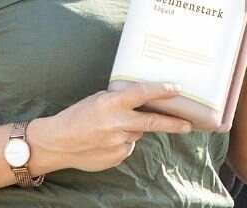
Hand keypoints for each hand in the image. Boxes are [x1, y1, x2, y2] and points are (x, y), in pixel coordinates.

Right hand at [29, 82, 193, 174]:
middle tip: (188, 124)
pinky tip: (106, 141)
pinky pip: (128, 147)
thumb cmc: (78, 116)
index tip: (176, 89)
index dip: (161, 91)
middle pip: (152, 122)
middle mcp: (117, 122)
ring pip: (137, 134)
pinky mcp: (116, 157)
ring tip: (110, 128)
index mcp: (112, 103)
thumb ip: (121, 102)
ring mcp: (118, 142)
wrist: (58, 142)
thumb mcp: (99, 99)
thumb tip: (143, 104)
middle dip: (173, 123)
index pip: (143, 93)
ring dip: (133, 130)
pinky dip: (123, 142)